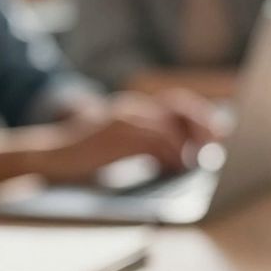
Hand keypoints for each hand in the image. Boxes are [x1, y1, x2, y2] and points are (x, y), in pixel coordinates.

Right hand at [35, 90, 219, 181]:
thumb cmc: (86, 159)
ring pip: (170, 124)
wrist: (48, 158)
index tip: (222, 134)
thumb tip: (188, 155)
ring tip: (198, 160)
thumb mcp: (123, 146)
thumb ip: (150, 144)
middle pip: (180, 106)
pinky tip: (177, 166)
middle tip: (216, 146)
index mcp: (135, 109)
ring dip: (189, 143)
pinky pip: (154, 140)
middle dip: (203, 125)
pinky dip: (171, 153)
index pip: (179, 104)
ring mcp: (124, 118)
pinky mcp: (116, 134)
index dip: (203, 117)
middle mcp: (132, 108)